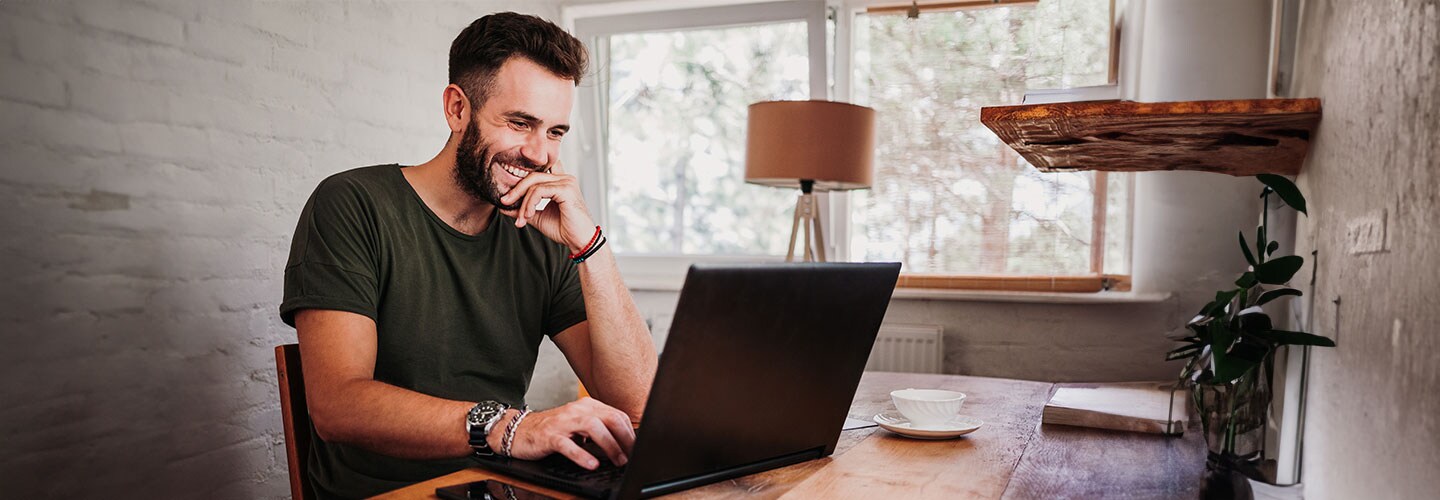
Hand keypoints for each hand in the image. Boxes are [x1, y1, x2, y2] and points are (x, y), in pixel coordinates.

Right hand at [490, 397, 634, 468]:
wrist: (518, 430)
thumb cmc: (551, 430)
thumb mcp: (578, 425)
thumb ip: (598, 430)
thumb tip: (624, 444)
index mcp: (587, 406)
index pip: (617, 415)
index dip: (630, 432)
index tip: (638, 447)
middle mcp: (577, 410)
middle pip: (609, 418)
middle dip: (625, 438)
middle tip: (632, 455)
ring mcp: (563, 422)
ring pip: (593, 428)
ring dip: (610, 445)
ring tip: (618, 460)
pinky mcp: (549, 436)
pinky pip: (568, 445)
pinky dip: (582, 455)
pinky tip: (592, 464)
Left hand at [498, 160, 596, 253]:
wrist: (580, 241)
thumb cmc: (565, 229)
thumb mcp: (537, 217)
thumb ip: (522, 209)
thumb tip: (503, 206)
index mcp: (559, 181)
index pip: (537, 171)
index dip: (522, 177)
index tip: (508, 194)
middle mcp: (564, 178)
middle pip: (532, 175)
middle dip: (516, 190)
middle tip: (504, 202)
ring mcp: (566, 182)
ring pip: (534, 183)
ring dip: (523, 202)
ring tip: (521, 218)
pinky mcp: (566, 189)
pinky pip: (540, 190)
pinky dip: (530, 203)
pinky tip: (528, 215)